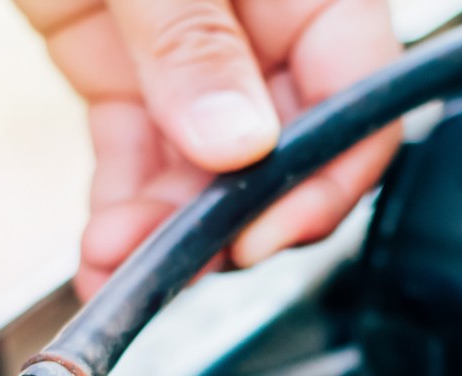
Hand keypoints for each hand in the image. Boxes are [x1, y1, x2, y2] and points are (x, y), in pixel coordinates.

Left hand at [18, 0, 402, 298]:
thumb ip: (193, 37)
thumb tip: (239, 145)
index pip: (356, 93)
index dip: (322, 178)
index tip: (261, 232)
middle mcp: (263, 18)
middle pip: (280, 148)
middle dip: (229, 217)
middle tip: (181, 263)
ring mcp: (193, 48)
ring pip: (205, 166)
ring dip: (167, 228)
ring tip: (118, 265)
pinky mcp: (128, 67)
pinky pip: (142, 151)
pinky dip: (123, 205)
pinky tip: (105, 248)